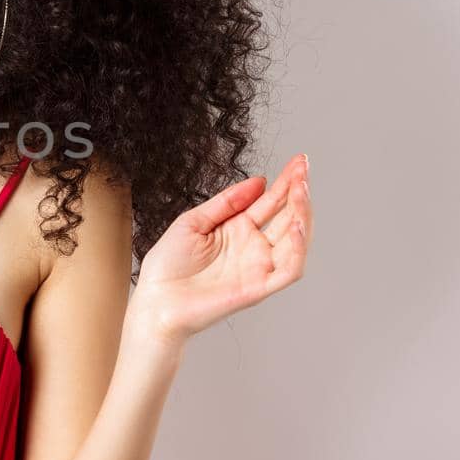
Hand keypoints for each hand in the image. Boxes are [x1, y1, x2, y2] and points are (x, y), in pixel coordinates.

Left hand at [132, 154, 312, 343]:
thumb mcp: (194, 221)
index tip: (299, 160)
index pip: (270, 202)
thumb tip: (259, 181)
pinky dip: (299, 249)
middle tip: (304, 168)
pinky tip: (298, 225)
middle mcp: (253, 247)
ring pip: (296, 240)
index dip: (286, 182)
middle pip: (287, 217)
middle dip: (299, 192)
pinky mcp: (259, 288)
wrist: (155, 299)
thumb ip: (226, 202)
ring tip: (301, 190)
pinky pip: (289, 269)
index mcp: (238, 230)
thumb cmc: (168, 264)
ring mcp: (259, 267)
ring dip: (303, 214)